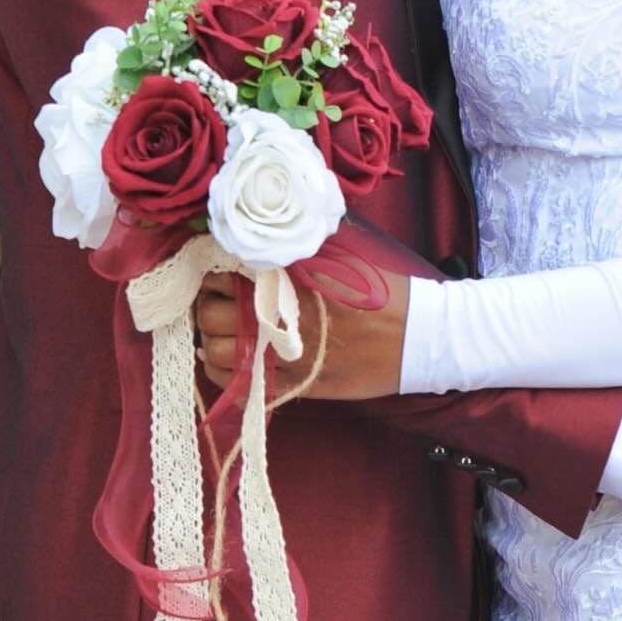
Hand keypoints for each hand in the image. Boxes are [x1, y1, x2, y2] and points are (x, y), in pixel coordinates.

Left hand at [194, 266, 410, 400]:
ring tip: (221, 331)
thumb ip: (299, 247)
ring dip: (211, 338)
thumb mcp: (341, 256)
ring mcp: (281, 355)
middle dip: (209, 304)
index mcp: (289, 279)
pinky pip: (235, 384)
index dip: (215, 270)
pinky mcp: (290, 385)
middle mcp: (278, 316)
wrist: (413, 337)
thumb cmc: (380, 293)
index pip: (225, 271)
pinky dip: (222, 372)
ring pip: (216, 351)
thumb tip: (264, 236)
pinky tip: (230, 360)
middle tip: (219, 300)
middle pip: (213, 312)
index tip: (220, 270)